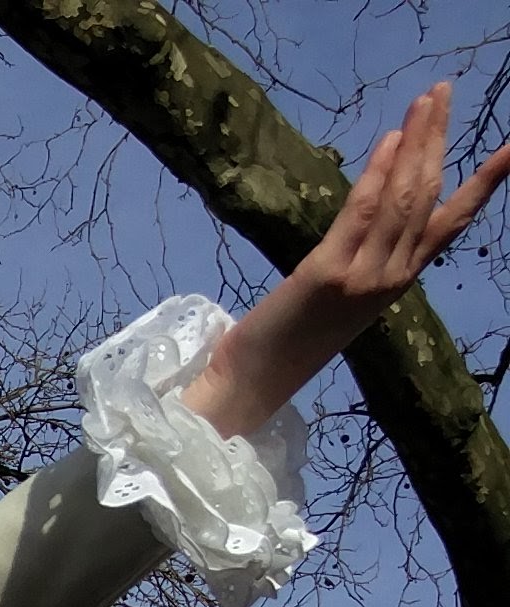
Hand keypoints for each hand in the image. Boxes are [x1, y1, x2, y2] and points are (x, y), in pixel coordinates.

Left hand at [192, 82, 509, 433]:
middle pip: (428, 194)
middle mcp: (393, 277)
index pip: (453, 222)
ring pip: (403, 197)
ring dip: (416, 142)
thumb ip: (370, 253)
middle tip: (442, 92)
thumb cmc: (292, 338)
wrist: (251, 383)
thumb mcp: (344, 295)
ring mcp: (364, 275)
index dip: (486, 181)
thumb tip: (382, 198)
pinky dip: (378, 173)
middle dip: (438, 139)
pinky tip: (390, 140)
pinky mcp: (330, 273)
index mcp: (400, 281)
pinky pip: (362, 212)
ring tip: (424, 101)